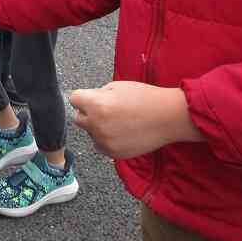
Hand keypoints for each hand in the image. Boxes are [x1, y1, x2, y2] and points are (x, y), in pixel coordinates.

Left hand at [69, 82, 203, 159]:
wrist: (167, 117)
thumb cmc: (144, 98)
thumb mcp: (117, 86)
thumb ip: (97, 94)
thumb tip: (87, 100)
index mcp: (96, 105)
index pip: (74, 99)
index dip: (82, 97)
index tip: (89, 98)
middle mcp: (97, 125)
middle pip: (78, 118)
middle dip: (88, 113)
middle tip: (105, 109)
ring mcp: (105, 141)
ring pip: (90, 133)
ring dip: (98, 128)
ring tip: (118, 121)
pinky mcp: (113, 153)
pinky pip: (101, 146)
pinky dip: (107, 140)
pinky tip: (122, 132)